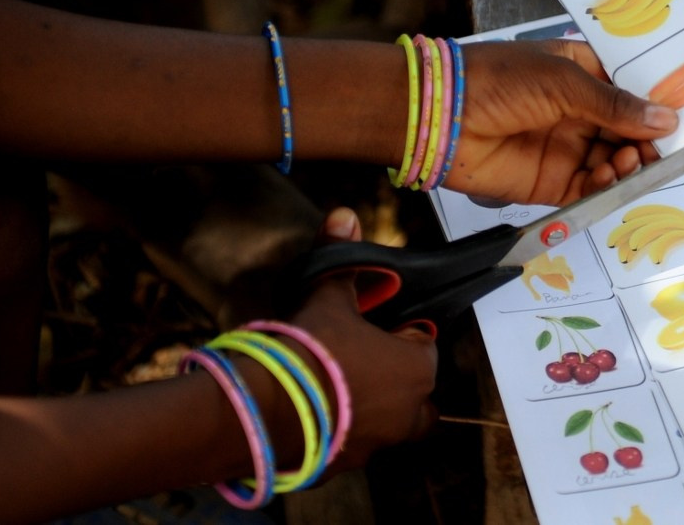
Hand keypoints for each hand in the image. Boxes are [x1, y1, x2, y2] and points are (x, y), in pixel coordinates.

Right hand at [289, 207, 437, 470]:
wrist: (261, 410)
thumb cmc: (308, 350)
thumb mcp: (327, 297)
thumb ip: (341, 259)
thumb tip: (345, 217)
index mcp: (415, 370)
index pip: (423, 346)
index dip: (399, 333)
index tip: (375, 327)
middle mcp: (406, 413)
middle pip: (415, 392)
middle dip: (396, 378)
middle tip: (360, 360)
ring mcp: (376, 445)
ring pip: (387, 424)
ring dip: (370, 406)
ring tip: (333, 385)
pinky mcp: (342, 467)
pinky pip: (351, 445)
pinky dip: (338, 431)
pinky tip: (310, 412)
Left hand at [444, 39, 678, 205]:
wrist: (441, 118)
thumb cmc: (499, 81)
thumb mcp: (563, 81)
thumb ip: (614, 105)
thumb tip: (666, 120)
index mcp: (580, 74)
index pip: (630, 90)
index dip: (657, 103)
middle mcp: (577, 112)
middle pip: (629, 131)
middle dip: (649, 140)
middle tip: (665, 148)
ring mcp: (566, 148)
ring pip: (615, 162)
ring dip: (630, 163)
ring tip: (629, 160)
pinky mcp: (552, 183)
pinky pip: (591, 189)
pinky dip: (606, 186)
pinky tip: (610, 176)